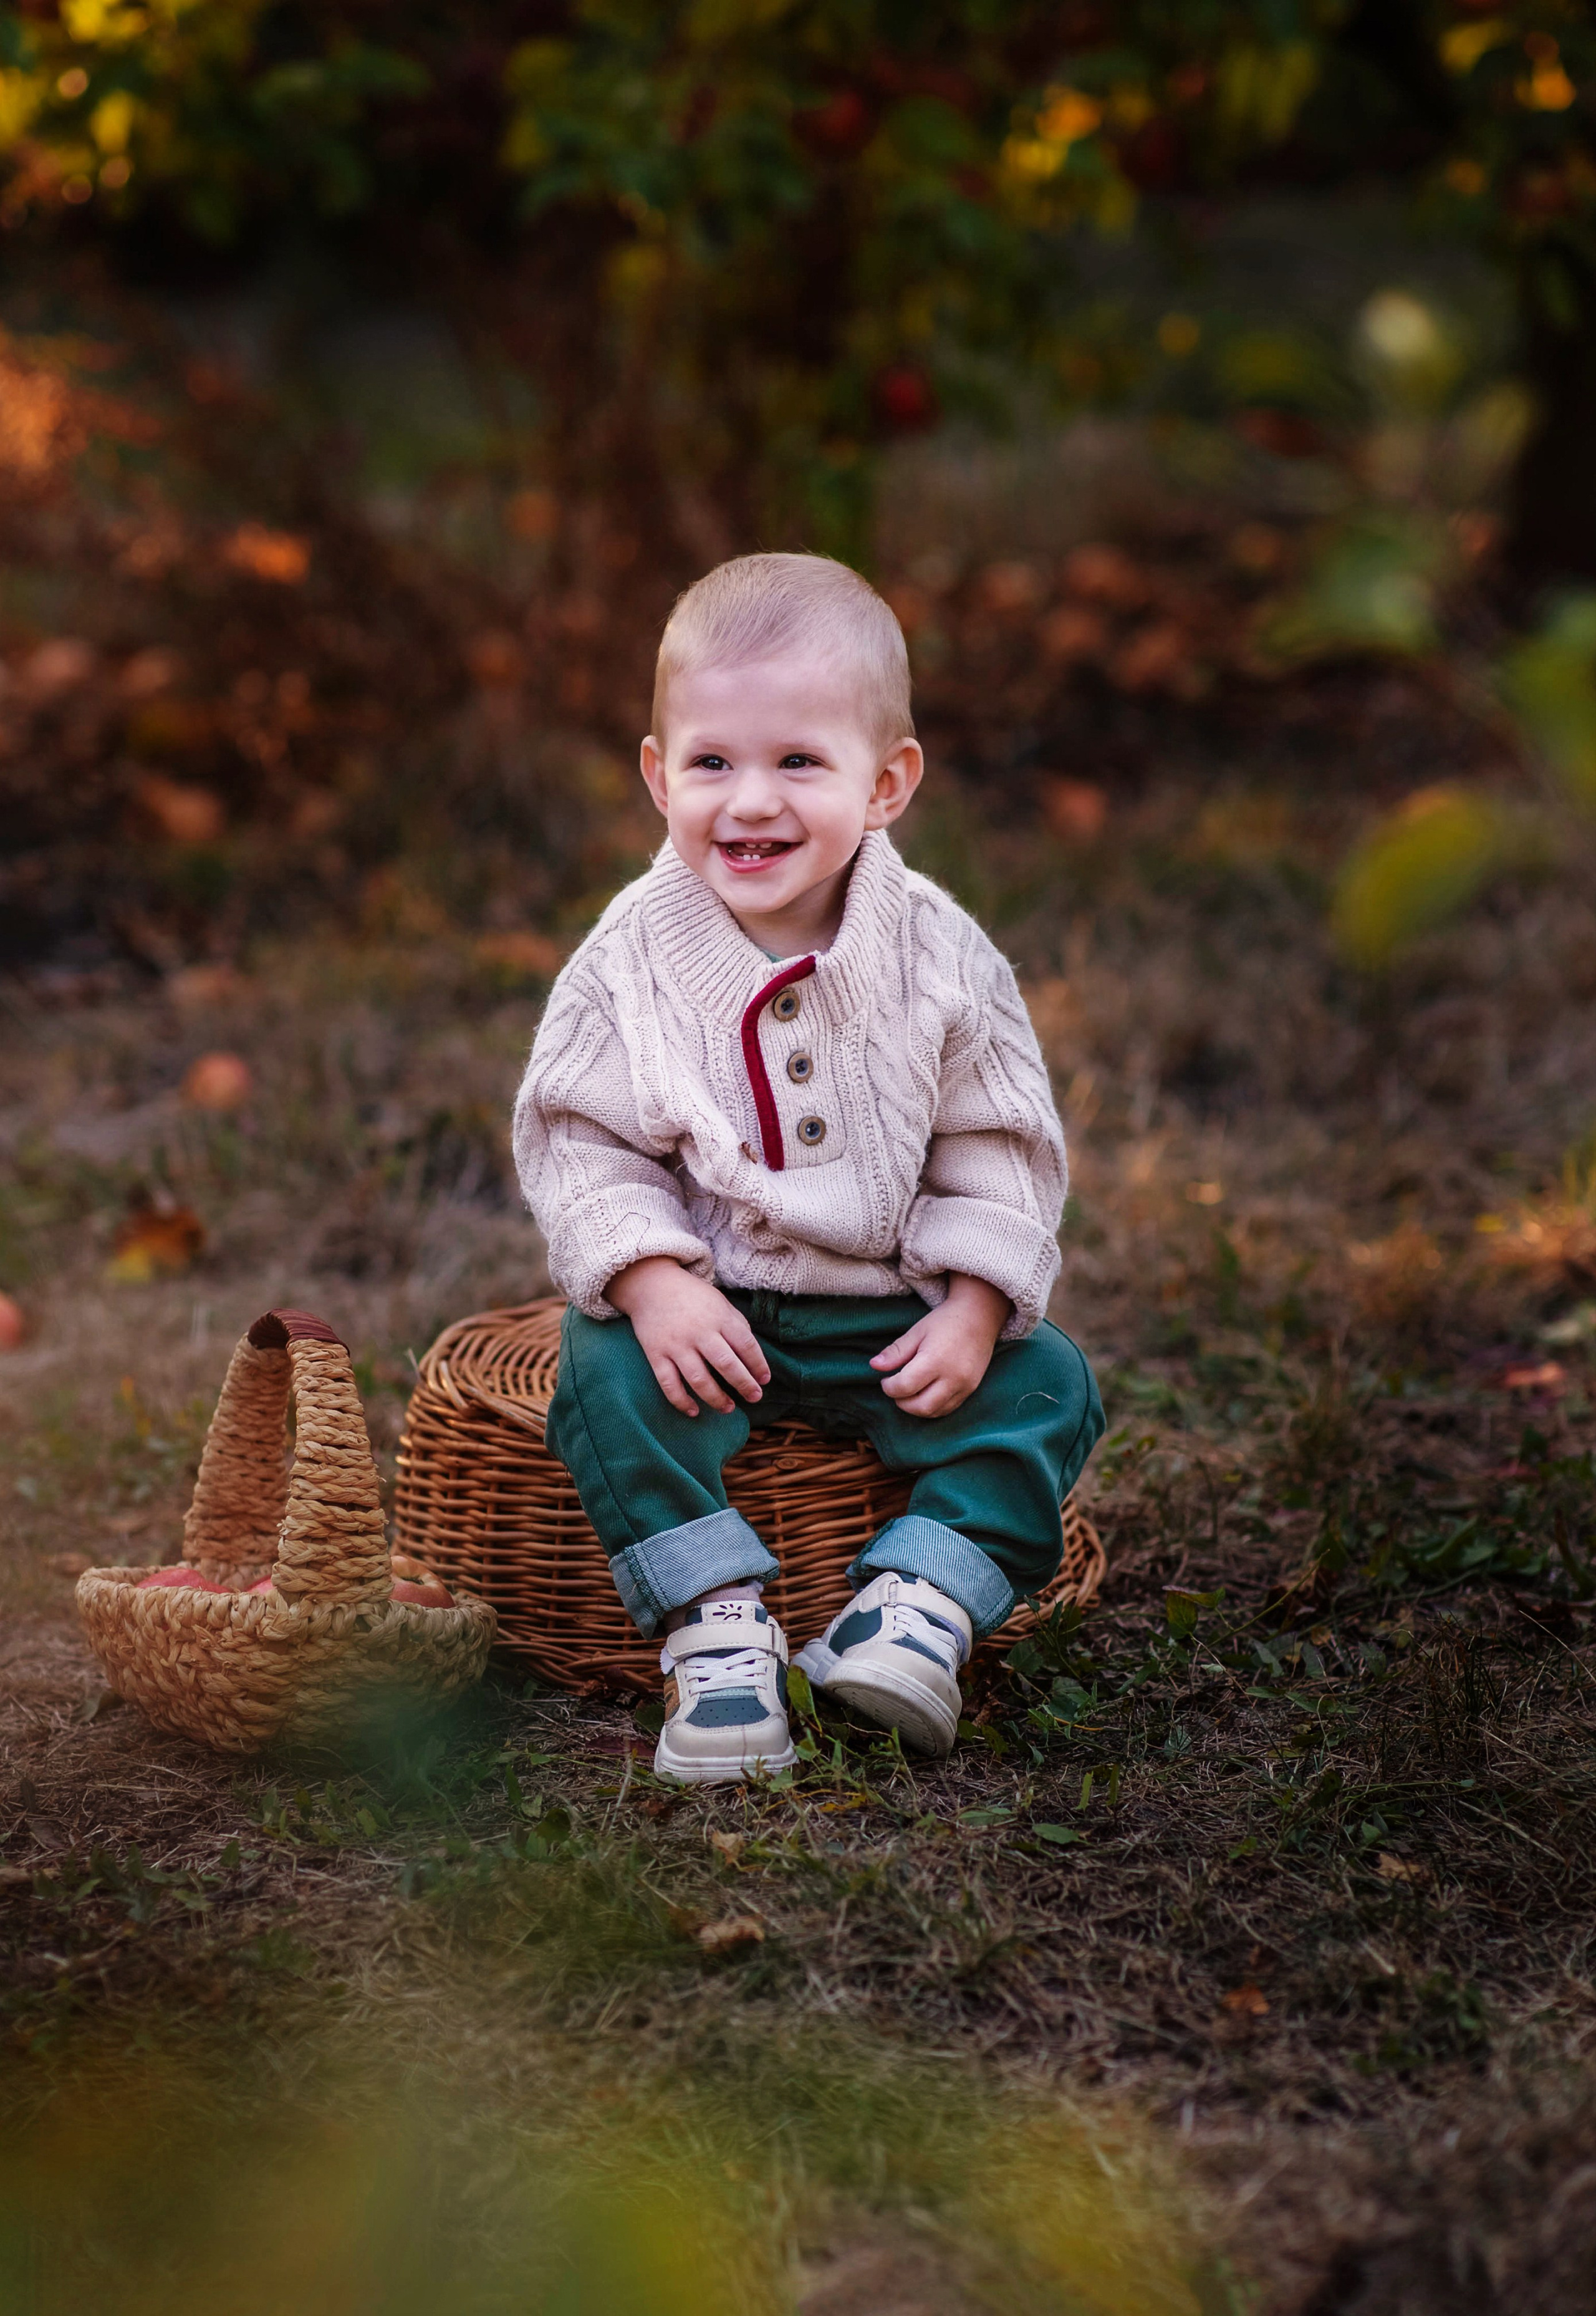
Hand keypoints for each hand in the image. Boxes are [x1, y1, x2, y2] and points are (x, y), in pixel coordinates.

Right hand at [605, 1257, 770, 1417]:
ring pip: (699, 1379)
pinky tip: (694, 1411)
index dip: (758, 1365)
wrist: (651, 1286)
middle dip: (744, 1384)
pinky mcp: (656, 1354)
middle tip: (755, 1397)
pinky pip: (669, 1383)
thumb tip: (752, 1355)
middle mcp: (699, 1332)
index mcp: (719, 1317)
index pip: (745, 1344)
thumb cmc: (692, 1297)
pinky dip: (681, 1401)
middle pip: (726, 1364)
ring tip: (728, 1408)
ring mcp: (676, 1345)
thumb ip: (737, 1325)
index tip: (764, 1380)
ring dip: (716, 1398)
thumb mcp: (720, 1302)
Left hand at [870, 1274, 1010, 1417]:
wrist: (980, 1316)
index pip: (905, 1386)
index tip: (885, 1380)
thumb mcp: (917, 1332)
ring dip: (916, 1408)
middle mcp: (952, 1376)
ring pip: (934, 1412)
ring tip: (909, 1393)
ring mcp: (964, 1385)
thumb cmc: (945, 1321)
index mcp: (935, 1359)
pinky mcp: (971, 1389)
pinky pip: (948, 1409)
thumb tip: (874, 1365)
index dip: (889, 1387)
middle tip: (895, 1389)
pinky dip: (932, 1407)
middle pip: (920, 1406)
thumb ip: (896, 1351)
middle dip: (901, 1402)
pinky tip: (924, 1395)